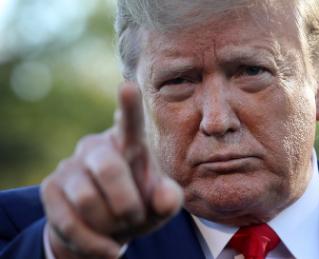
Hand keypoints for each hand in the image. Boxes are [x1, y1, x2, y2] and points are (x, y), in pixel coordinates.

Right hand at [40, 82, 182, 258]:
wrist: (105, 230)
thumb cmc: (139, 208)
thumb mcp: (161, 206)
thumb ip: (169, 199)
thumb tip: (164, 198)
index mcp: (129, 145)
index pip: (130, 124)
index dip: (129, 107)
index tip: (128, 87)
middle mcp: (96, 148)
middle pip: (109, 169)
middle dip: (127, 204)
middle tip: (134, 217)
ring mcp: (70, 166)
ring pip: (88, 200)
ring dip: (110, 224)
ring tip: (119, 227)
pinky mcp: (49, 189)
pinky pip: (68, 222)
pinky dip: (93, 243)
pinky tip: (108, 248)